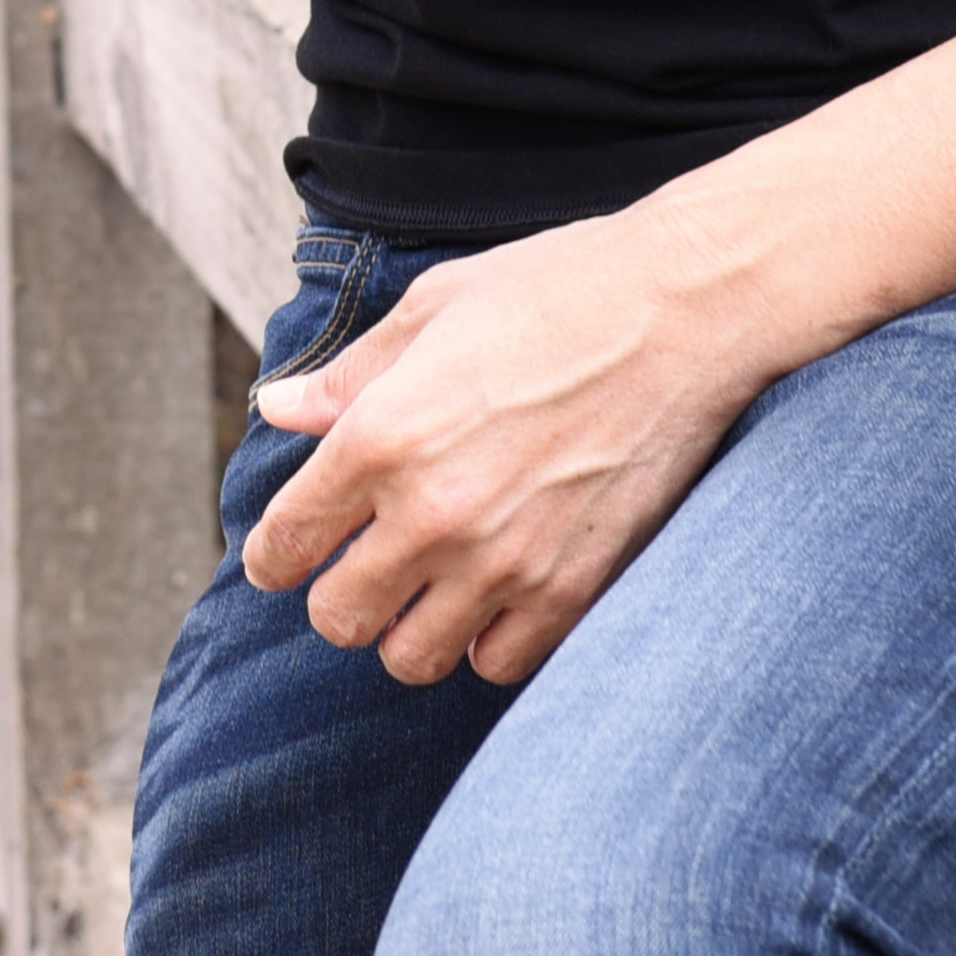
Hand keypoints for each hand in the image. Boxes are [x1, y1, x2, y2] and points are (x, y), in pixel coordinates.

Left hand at [237, 207, 786, 684]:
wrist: (683, 313)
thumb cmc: (553, 291)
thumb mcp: (431, 309)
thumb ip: (348, 376)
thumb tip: (278, 411)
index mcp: (383, 436)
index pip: (289, 539)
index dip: (272, 556)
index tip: (278, 557)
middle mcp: (434, 513)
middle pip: (340, 618)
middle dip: (335, 596)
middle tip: (356, 567)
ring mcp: (507, 562)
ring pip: (413, 658)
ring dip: (406, 628)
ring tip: (425, 587)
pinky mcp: (574, 589)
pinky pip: (499, 664)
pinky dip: (483, 641)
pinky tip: (491, 598)